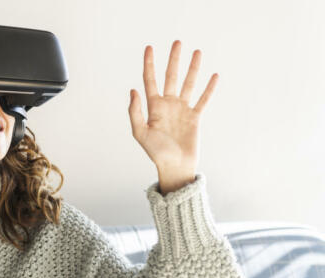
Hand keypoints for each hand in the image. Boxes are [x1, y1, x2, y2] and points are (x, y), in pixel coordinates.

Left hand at [128, 40, 217, 192]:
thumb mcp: (140, 133)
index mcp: (153, 107)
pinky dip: (209, 88)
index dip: (149, 64)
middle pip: (171, 77)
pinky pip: (203, 100)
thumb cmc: (156, 152)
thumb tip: (133, 90)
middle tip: (177, 42)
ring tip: (197, 52)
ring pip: (188, 84)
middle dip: (173, 60)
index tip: (149, 47)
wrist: (174, 166)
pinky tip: (213, 75)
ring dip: (193, 68)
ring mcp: (182, 110)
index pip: (150, 80)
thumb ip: (135, 111)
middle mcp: (168, 105)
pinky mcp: (195, 118)